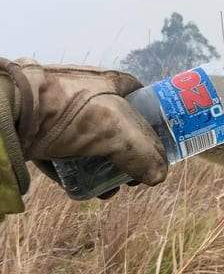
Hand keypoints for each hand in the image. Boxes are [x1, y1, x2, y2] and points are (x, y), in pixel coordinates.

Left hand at [0, 57, 166, 185]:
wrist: (11, 112)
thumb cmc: (71, 111)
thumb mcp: (119, 132)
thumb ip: (145, 155)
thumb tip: (157, 177)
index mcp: (111, 83)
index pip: (143, 99)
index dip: (154, 122)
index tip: (158, 147)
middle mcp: (88, 95)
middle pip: (119, 128)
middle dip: (129, 156)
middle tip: (133, 176)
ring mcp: (63, 114)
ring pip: (93, 145)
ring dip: (105, 170)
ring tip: (109, 190)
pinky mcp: (41, 132)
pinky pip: (66, 156)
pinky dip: (77, 173)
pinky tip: (84, 190)